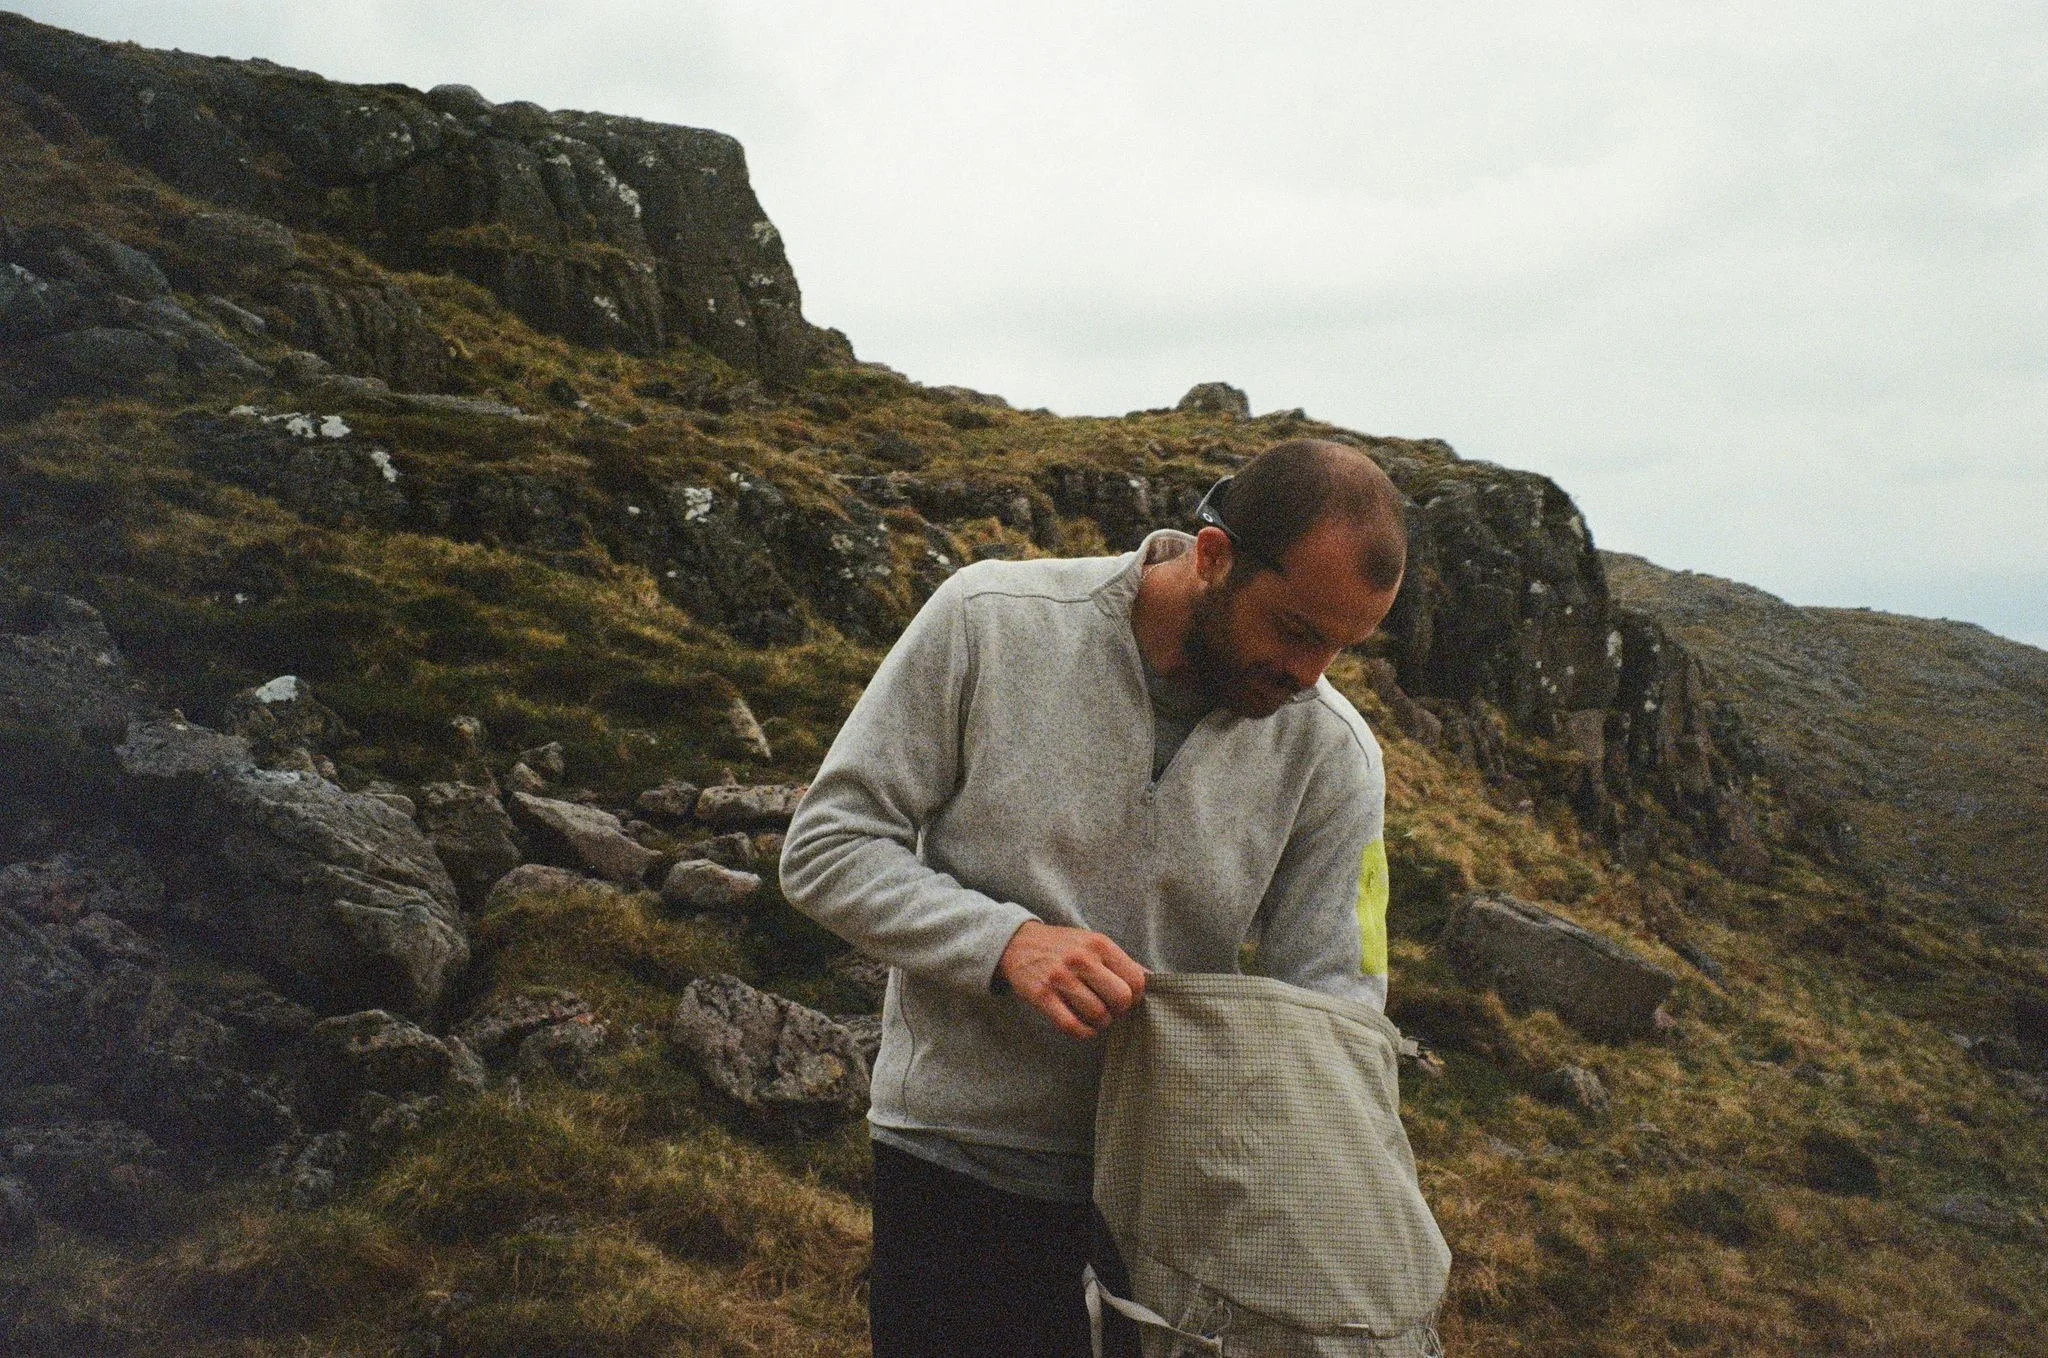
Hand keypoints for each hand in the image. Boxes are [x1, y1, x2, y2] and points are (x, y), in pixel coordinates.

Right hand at [997, 921, 1147, 1040]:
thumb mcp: (1094, 944)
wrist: (1018, 943)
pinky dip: (1084, 1033)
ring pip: (1097, 1014)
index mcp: (1100, 944)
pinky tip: (1085, 1028)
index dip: (1137, 996)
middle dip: (1121, 1011)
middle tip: (1113, 1011)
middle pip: (1121, 998)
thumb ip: (1123, 962)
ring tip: (1097, 1017)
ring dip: (1102, 1023)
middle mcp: (1081, 958)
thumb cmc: (1064, 947)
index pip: (1136, 979)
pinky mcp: (1042, 995)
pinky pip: (1072, 1025)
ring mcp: (1060, 977)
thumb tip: (1154, 979)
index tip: (1127, 1000)